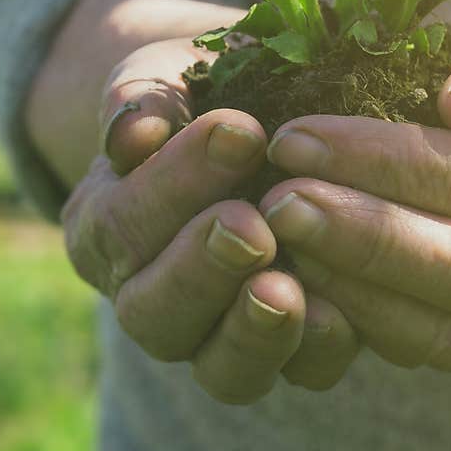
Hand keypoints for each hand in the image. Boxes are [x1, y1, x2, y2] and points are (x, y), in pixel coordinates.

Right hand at [61, 38, 357, 402]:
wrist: (254, 127)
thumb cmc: (203, 95)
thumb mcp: (168, 76)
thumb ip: (143, 96)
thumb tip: (134, 133)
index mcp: (108, 227)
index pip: (121, 224)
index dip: (175, 185)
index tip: (241, 132)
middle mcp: (150, 294)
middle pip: (153, 311)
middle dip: (203, 267)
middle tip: (252, 226)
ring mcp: (216, 332)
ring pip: (217, 367)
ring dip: (250, 331)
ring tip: (284, 290)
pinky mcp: (284, 347)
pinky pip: (295, 375)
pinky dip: (315, 351)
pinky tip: (342, 316)